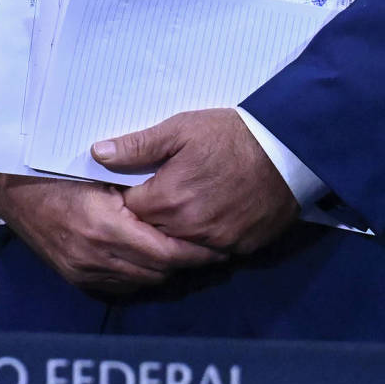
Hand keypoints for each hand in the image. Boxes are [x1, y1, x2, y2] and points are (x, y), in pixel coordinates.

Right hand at [0, 172, 224, 295]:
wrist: (11, 191)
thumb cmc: (55, 171)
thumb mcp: (98, 172)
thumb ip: (135, 188)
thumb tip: (179, 200)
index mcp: (104, 226)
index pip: (166, 251)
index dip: (195, 250)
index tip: (217, 243)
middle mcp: (95, 255)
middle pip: (159, 270)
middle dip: (188, 262)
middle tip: (212, 251)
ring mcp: (84, 270)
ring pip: (144, 280)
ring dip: (166, 269)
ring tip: (186, 254)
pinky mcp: (77, 278)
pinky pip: (122, 284)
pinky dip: (142, 274)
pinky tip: (152, 260)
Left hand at [94, 108, 297, 255]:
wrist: (287, 150)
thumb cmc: (230, 136)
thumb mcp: (179, 129)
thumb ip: (136, 146)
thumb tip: (97, 154)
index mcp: (169, 199)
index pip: (128, 212)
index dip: (125, 199)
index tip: (129, 188)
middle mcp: (190, 228)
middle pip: (151, 233)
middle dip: (146, 219)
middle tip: (154, 197)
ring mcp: (217, 242)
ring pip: (178, 248)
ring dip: (172, 233)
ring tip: (177, 210)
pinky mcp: (241, 248)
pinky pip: (210, 254)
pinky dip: (201, 242)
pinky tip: (203, 221)